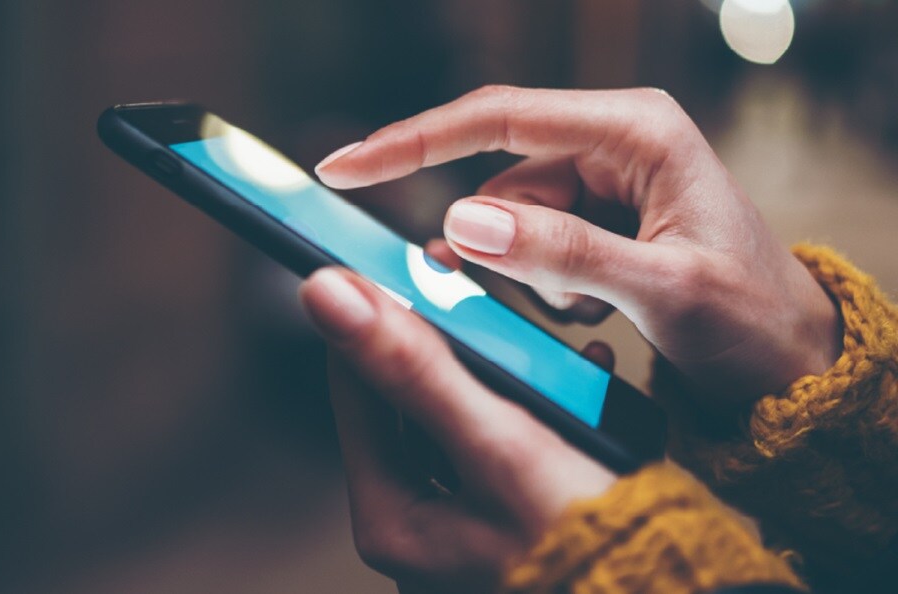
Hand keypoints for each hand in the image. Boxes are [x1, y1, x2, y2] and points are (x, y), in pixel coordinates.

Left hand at [300, 267, 614, 592]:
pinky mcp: (507, 517)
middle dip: (448, 342)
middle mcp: (416, 525)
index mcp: (391, 516)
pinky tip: (575, 375)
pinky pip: (504, 439)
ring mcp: (460, 525)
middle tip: (474, 292)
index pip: (355, 386)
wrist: (681, 592)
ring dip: (497, 368)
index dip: (376, 317)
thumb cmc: (590, 542)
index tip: (402, 266)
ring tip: (531, 331)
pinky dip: (533, 404)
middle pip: (409, 399)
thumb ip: (415, 368)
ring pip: (461, 413)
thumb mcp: (497, 443)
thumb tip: (328, 298)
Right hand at [316, 86, 842, 403]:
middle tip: (545, 298)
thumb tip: (461, 223)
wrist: (790, 363)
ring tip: (595, 309)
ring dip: (530, 274)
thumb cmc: (752, 320)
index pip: (499, 119)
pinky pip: (529, 243)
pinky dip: (541, 283)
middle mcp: (613, 142)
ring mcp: (601, 180)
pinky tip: (594, 308)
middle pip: (498, 176)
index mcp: (636, 131)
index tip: (344, 166)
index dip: (413, 142)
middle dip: (497, 243)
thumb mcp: (665, 290)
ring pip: (508, 219)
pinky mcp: (594, 218)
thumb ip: (564, 252)